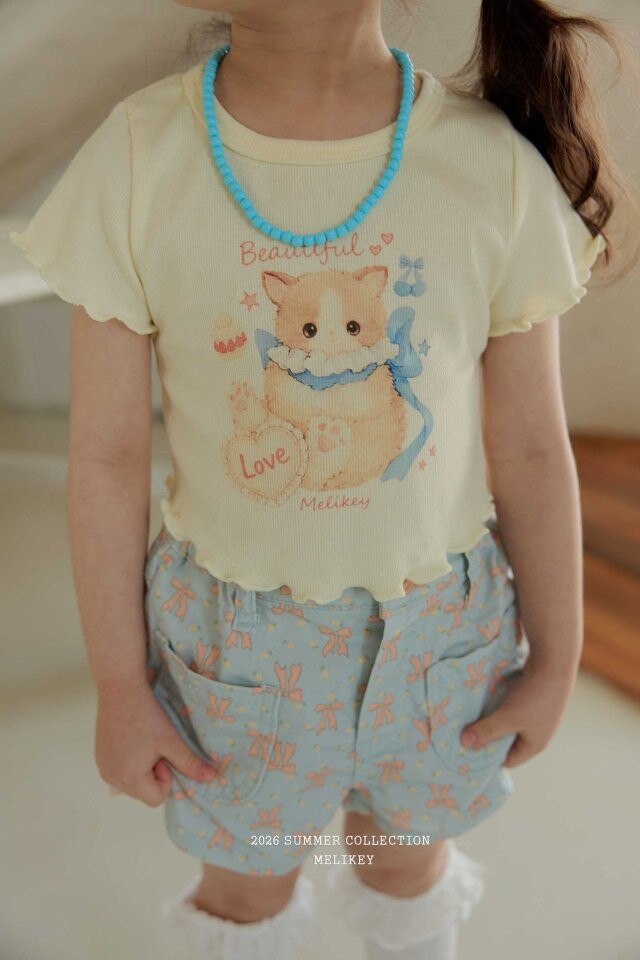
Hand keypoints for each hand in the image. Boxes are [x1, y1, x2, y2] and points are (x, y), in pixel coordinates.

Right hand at [95, 677, 217, 805]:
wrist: (120, 687)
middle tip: (154, 744)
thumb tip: (212, 778)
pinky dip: (131, 759)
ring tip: (144, 739)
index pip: (156, 798)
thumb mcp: (171, 740)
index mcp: (128, 780)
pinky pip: (120, 769)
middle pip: (143, 791)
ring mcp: (102, 767)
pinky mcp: (99, 756)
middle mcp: (111, 779)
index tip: (163, 751)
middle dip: (154, 772)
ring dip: (143, 766)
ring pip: (133, 780)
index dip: (166, 776)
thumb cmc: (147, 714)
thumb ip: (190, 763)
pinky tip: (133, 736)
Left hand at [460, 657, 576, 767]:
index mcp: (534, 744)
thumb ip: (486, 730)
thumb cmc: (533, 696)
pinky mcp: (532, 698)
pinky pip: (510, 708)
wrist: (553, 662)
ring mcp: (536, 715)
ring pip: (507, 722)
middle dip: (487, 735)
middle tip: (464, 730)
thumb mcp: (507, 716)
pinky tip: (484, 699)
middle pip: (506, 740)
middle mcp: (537, 732)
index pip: (507, 759)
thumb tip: (464, 743)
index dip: (488, 756)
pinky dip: (498, 705)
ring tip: (471, 714)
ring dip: (491, 718)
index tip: (466, 747)